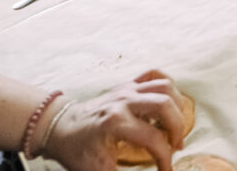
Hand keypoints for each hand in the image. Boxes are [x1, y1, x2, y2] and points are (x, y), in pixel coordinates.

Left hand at [44, 70, 183, 170]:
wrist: (58, 127)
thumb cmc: (77, 150)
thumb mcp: (96, 170)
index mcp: (115, 122)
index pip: (153, 139)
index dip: (165, 159)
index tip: (166, 170)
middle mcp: (124, 101)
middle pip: (165, 105)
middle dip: (177, 128)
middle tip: (177, 145)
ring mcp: (127, 89)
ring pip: (165, 86)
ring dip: (177, 106)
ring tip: (175, 124)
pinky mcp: (128, 84)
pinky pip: (154, 74)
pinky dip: (167, 85)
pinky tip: (168, 102)